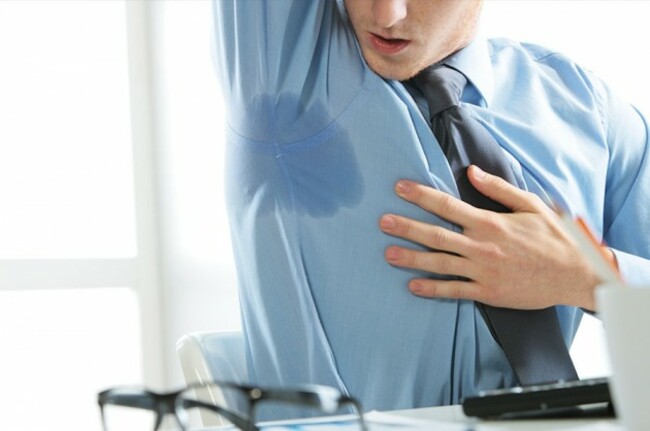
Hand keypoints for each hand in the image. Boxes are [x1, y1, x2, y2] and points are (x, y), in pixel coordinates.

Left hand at [379, 165, 610, 310]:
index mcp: (489, 222)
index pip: (447, 205)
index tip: (399, 188)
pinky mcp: (487, 292)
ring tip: (388, 253)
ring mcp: (482, 271)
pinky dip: (432, 288)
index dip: (421, 195)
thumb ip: (498, 189)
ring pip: (439, 263)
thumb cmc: (554, 237)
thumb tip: (471, 172)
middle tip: (382, 222)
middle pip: (435, 234)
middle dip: (406, 227)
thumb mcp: (530, 205)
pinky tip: (413, 286)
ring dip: (411, 258)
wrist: (576, 275)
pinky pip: (454, 290)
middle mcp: (481, 246)